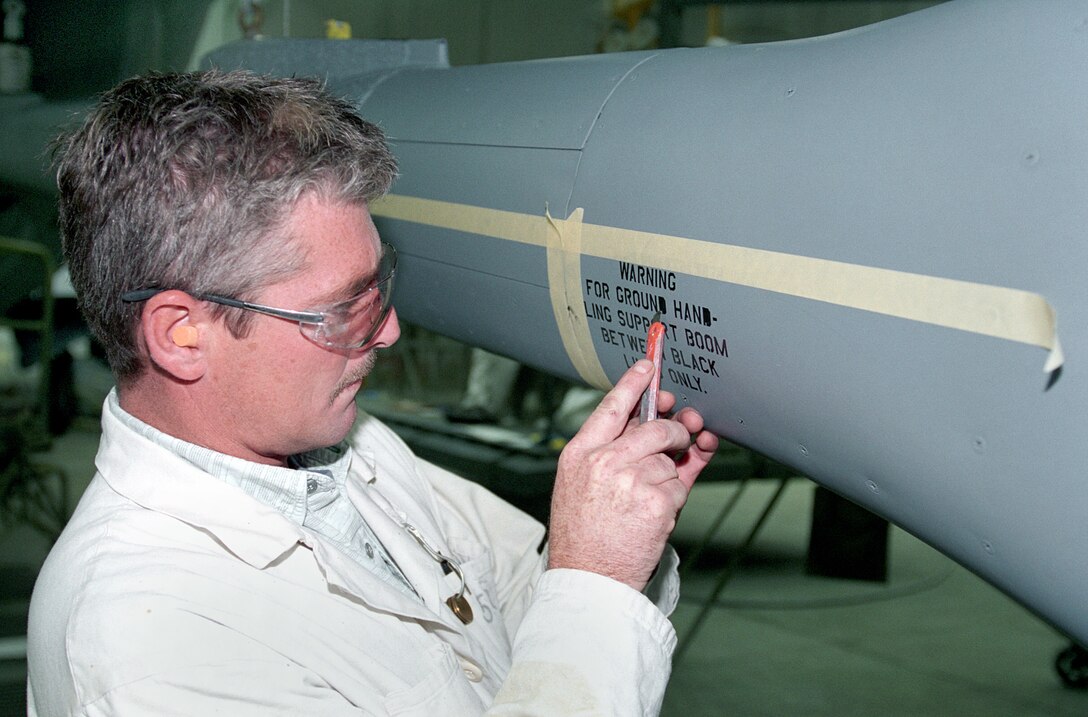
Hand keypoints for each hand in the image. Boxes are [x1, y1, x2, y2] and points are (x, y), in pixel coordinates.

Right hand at [547, 359, 718, 591]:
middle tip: (681, 441)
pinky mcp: (656, 501)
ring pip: (671, 460)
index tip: (649, 366)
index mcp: (580, 453)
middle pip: (656, 426)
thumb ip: (615, 453)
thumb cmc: (585, 536)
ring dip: (669, 480)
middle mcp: (604, 460)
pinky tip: (653, 518)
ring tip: (644, 505)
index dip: (634, 383)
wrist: (588, 579)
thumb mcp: (582, 486)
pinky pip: (680, 487)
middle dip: (675, 433)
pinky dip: (674, 502)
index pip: (612, 406)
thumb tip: (657, 426)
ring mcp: (631, 479)